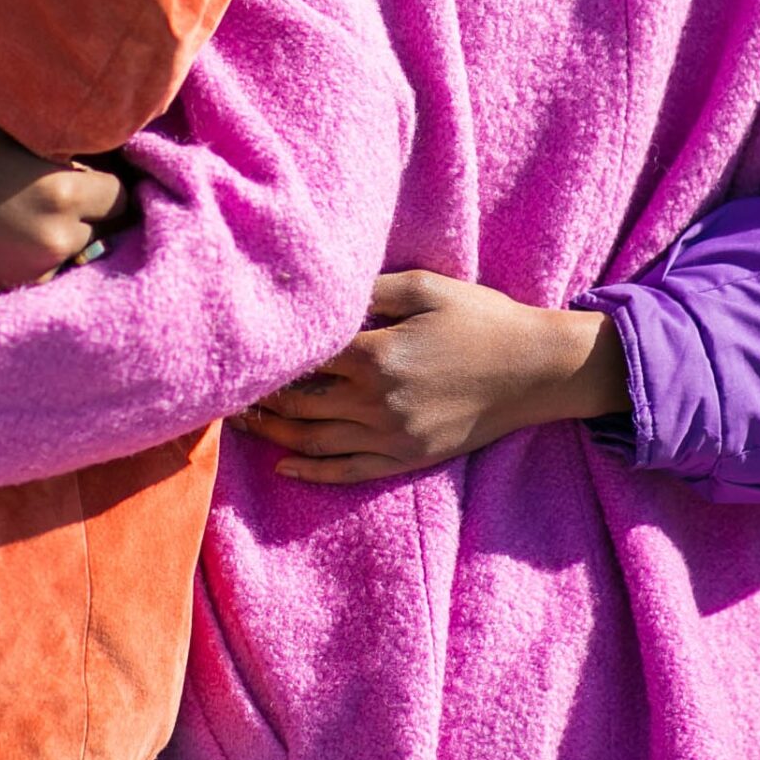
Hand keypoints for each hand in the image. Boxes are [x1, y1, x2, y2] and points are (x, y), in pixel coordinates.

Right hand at [0, 121, 126, 310]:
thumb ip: (52, 144)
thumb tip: (93, 148)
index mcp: (59, 189)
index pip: (120, 194)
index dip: (104, 185)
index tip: (87, 179)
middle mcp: (57, 237)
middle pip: (104, 230)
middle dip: (87, 216)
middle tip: (50, 202)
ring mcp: (37, 275)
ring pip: (75, 259)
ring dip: (62, 244)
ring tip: (19, 225)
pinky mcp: (13, 300)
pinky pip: (45, 282)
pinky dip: (35, 269)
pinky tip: (1, 251)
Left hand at [235, 271, 630, 484]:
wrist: (535, 369)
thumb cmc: (481, 318)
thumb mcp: (425, 287)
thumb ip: (369, 290)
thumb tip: (320, 298)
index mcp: (377, 354)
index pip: (302, 361)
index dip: (268, 360)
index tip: (237, 356)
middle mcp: (377, 401)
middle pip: (298, 405)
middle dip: (259, 399)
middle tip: (223, 392)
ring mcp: (393, 436)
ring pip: (314, 442)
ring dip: (272, 435)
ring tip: (241, 424)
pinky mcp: (408, 458)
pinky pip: (349, 471)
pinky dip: (312, 471)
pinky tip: (285, 464)